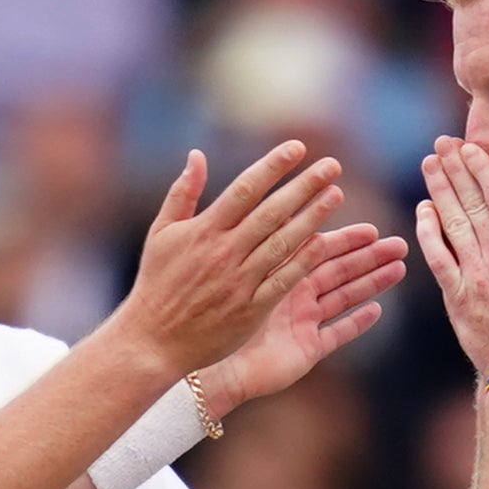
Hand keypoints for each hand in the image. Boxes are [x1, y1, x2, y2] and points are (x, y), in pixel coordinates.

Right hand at [118, 141, 357, 377]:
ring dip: (311, 218)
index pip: (245, 189)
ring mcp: (239, 281)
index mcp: (203, 230)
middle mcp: (224, 252)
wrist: (153, 340)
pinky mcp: (250, 309)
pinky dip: (302, 261)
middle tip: (332, 166)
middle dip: (303, 186)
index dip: (272, 166)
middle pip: (271, 212)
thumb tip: (196, 154)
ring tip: (335, 195)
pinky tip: (323, 242)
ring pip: (282, 243)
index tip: (297, 148)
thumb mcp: (161, 233)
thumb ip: (182, 193)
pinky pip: (282, 281)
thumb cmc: (157, 283)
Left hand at [192, 223, 407, 418]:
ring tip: (399, 268)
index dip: (345, 239)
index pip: (318, 249)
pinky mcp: (306, 351)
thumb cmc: (210, 314)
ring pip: (344, 297)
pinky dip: (356, 323)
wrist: (207, 364)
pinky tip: (377, 309)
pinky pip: (337, 335)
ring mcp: (302, 323)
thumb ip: (256, 237)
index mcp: (276, 271)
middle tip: (400, 244)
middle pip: (339, 271)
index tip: (371, 228)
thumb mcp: (236, 269)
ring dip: (372, 283)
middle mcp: (293, 295)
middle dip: (369, 257)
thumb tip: (266, 200)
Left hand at [415, 142, 488, 378]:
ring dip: (439, 191)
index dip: (484, 170)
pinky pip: (438, 258)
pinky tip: (423, 210)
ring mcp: (477, 278)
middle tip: (441, 144)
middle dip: (456, 170)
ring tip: (429, 164)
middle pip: (474, 204)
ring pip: (453, 224)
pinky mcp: (458, 298)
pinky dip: (428, 232)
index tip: (471, 148)